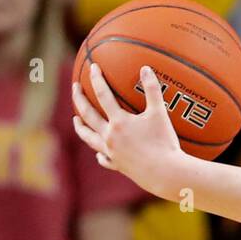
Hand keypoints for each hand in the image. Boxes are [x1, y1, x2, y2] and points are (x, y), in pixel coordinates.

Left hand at [71, 63, 185, 198]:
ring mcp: (111, 152)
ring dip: (80, 127)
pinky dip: (100, 154)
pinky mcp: (118, 165)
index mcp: (119, 122)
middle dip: (80, 99)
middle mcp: (110, 136)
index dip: (97, 79)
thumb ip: (152, 90)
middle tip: (75, 87)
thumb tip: (146, 68)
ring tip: (76, 120)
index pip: (103, 95)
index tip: (93, 67)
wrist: (164, 172)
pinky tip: (100, 153)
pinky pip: (104, 158)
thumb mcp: (160, 113)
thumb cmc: (164, 142)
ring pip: (89, 138)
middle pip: (88, 115)